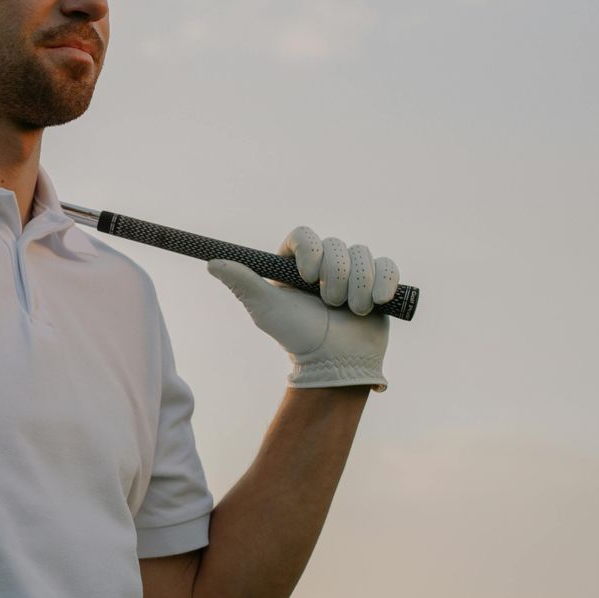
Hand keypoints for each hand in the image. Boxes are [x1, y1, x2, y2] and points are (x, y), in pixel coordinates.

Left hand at [207, 224, 400, 391]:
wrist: (336, 363)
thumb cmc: (296, 336)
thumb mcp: (266, 309)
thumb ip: (242, 282)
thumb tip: (211, 262)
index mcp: (295, 263)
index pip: (304, 234)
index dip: (310, 250)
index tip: (308, 277)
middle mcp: (324, 263)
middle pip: (336, 245)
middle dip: (335, 277)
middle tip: (330, 304)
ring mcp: (353, 272)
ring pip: (363, 254)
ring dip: (359, 285)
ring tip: (352, 311)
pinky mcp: (378, 283)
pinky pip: (387, 266)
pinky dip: (385, 283)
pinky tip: (376, 302)